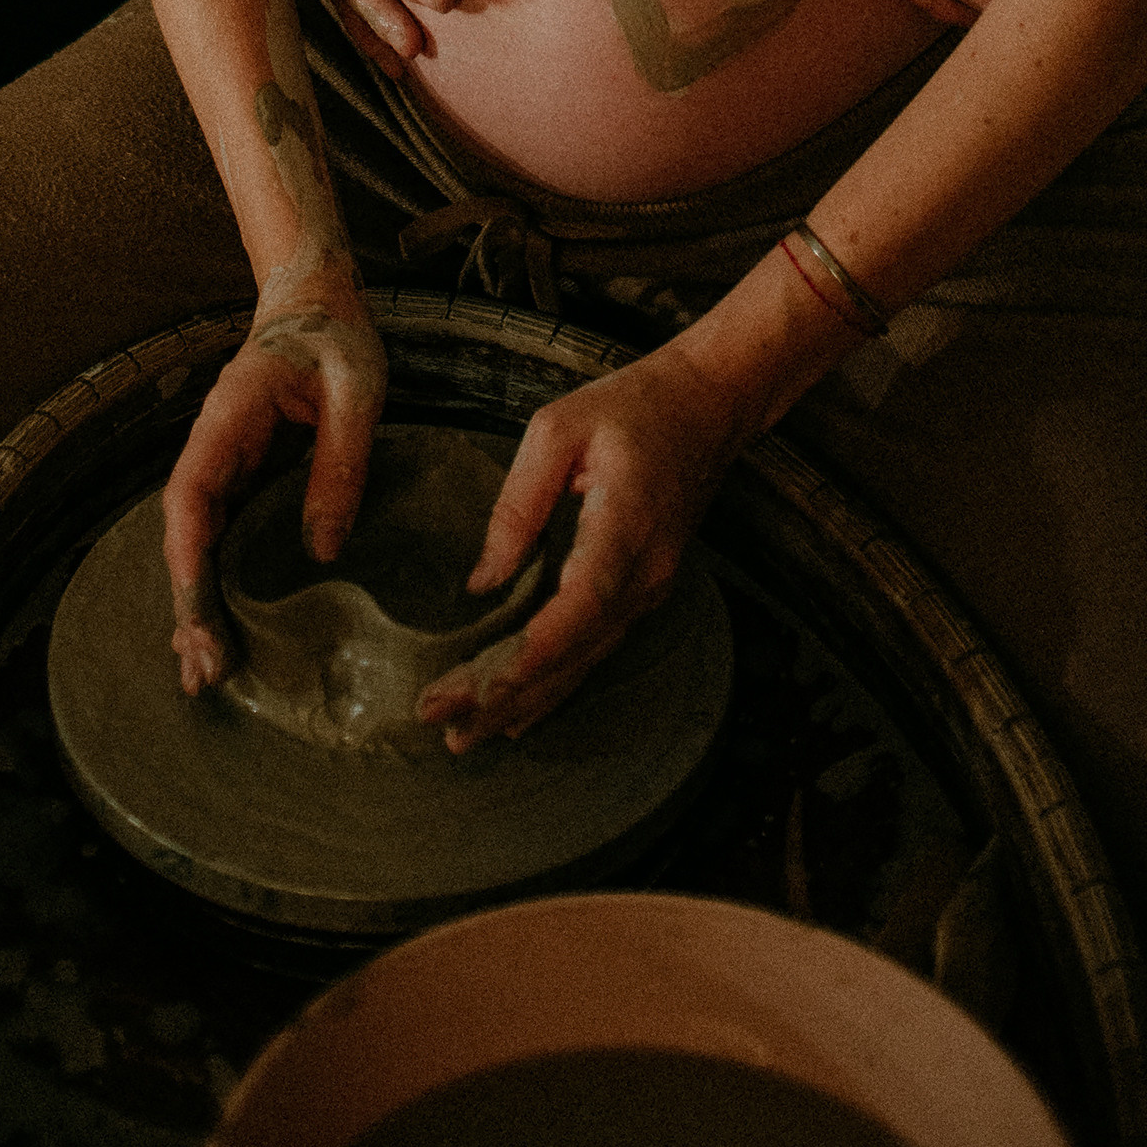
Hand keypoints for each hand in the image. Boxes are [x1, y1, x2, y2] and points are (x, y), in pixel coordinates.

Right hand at [160, 284, 388, 695]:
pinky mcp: (242, 478)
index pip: (191, 495)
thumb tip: (323, 549)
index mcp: (229, 417)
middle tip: (207, 672)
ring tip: (204, 675)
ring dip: (197, 606)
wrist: (318, 301)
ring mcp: (223, 465)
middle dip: (190, 605)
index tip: (199, 614)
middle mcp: (213, 446)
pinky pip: (222, 538)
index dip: (190, 559)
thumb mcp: (357, 389)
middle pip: (187, 536)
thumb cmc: (338, 336)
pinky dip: (216, 586)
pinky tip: (222, 631)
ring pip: (198, 544)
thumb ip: (341, 462)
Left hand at [415, 340, 741, 751]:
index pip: (581, 606)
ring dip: (524, 704)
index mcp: (626, 526)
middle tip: (440, 724)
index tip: (482, 685)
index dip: (534, 653)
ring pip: (583, 663)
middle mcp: (645, 574)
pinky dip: (553, 686)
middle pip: (573, 652)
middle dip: (506, 695)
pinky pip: (594, 650)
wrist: (706, 407)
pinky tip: (517, 716)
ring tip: (464, 739)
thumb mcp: (558, 429)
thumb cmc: (630, 408)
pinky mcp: (641, 591)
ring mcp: (649, 589)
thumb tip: (483, 580)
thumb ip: (517, 504)